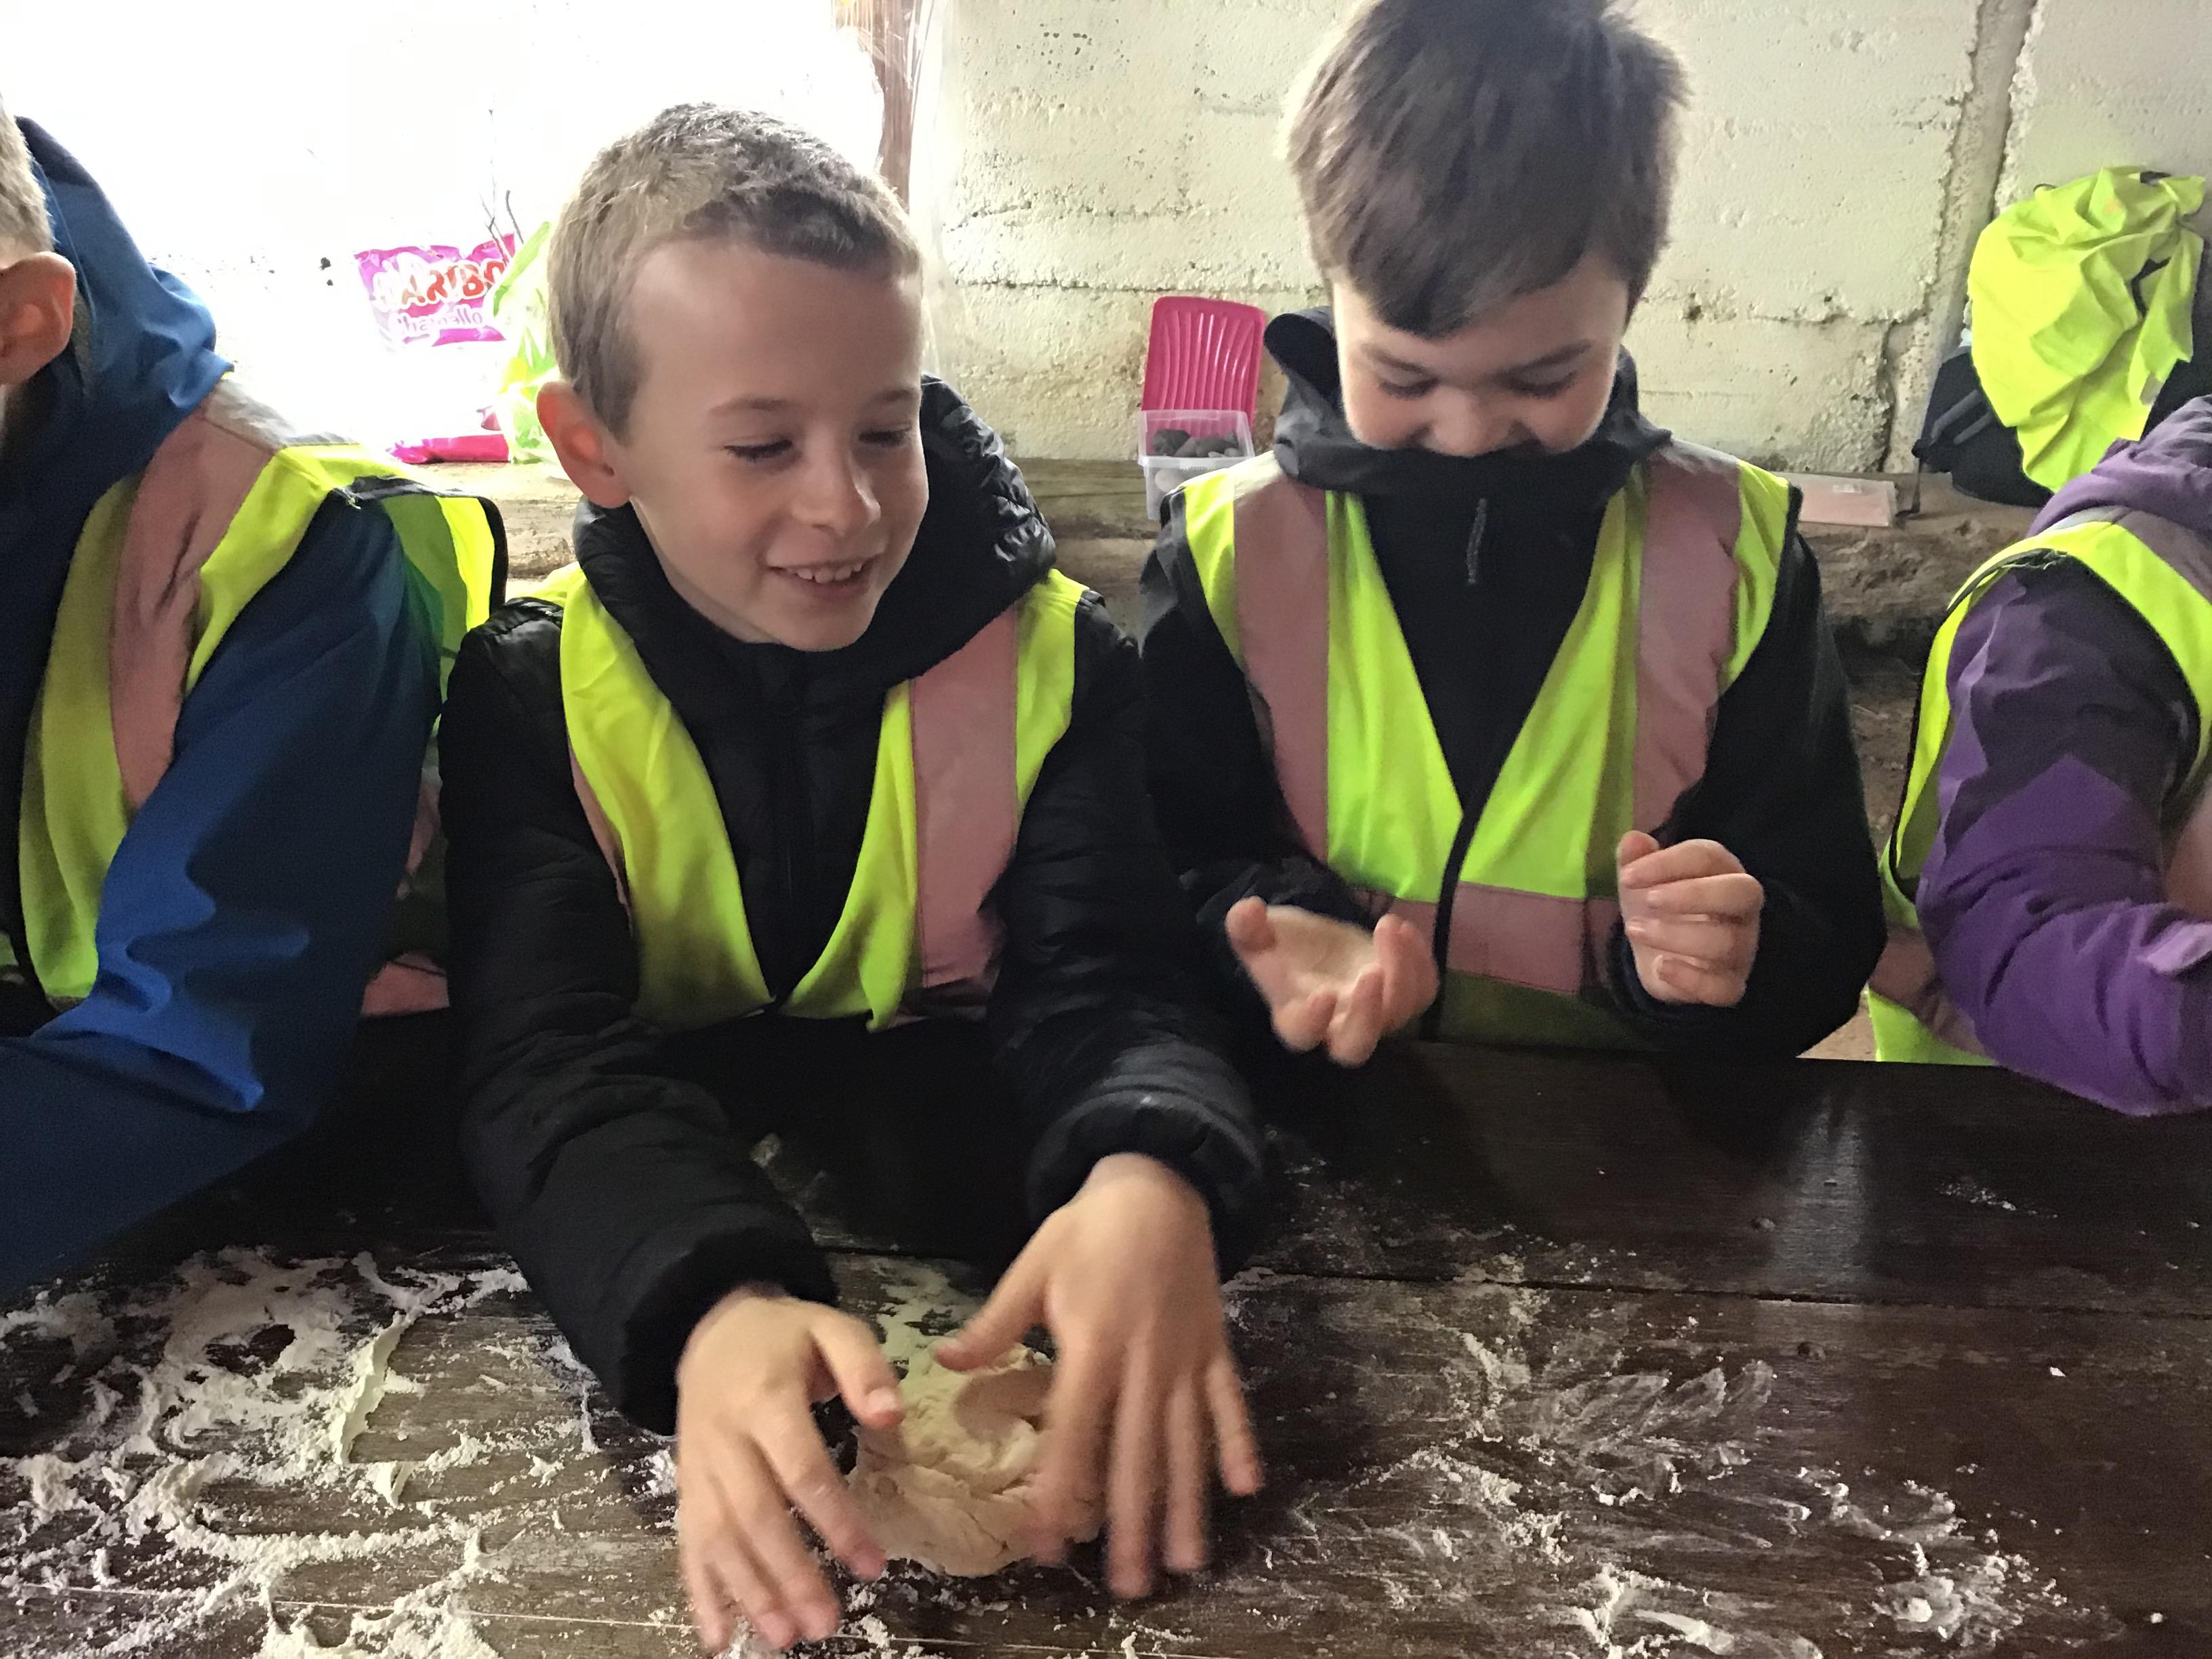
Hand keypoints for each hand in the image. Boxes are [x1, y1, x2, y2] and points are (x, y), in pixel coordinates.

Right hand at [675, 1289, 904, 1652]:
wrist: (712, 1330)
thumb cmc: (784, 1336)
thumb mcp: (832, 1327)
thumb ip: (864, 1367)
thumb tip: (891, 1415)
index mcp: (765, 1398)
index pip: (801, 1470)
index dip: (836, 1521)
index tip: (872, 1565)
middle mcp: (725, 1439)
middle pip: (756, 1516)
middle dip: (790, 1575)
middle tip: (826, 1623)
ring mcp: (699, 1468)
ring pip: (719, 1538)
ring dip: (750, 1593)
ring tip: (785, 1638)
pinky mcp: (686, 1488)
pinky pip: (688, 1544)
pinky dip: (701, 1593)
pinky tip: (718, 1637)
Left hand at [936, 1154, 1262, 1597]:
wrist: (1158, 1181)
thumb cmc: (1088, 1229)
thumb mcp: (1033, 1266)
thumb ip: (995, 1323)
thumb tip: (945, 1362)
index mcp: (1095, 1344)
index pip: (1076, 1433)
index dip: (1062, 1491)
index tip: (1050, 1544)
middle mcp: (1146, 1361)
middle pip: (1138, 1454)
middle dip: (1133, 1523)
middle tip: (1129, 1584)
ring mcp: (1187, 1357)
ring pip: (1188, 1441)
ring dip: (1188, 1502)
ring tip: (1188, 1559)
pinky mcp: (1215, 1345)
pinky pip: (1230, 1402)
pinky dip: (1240, 1442)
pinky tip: (1246, 1488)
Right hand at [1225, 897, 1437, 1064]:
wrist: (1316, 944)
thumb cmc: (1284, 946)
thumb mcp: (1258, 933)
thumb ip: (1248, 928)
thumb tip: (1247, 911)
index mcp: (1295, 1016)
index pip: (1303, 1035)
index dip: (1314, 1021)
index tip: (1322, 993)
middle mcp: (1337, 1025)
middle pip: (1356, 1048)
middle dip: (1368, 1015)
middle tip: (1371, 973)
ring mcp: (1373, 1014)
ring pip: (1399, 1014)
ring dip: (1401, 972)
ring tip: (1386, 927)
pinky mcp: (1401, 996)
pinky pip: (1422, 992)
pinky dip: (1420, 962)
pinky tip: (1400, 928)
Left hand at [1616, 832, 1762, 1006]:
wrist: (1661, 960)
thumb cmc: (1659, 909)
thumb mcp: (1643, 882)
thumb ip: (1636, 859)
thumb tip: (1632, 838)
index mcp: (1722, 872)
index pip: (1708, 856)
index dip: (1669, 862)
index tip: (1627, 876)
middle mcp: (1740, 909)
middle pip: (1740, 893)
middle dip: (1693, 893)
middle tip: (1648, 900)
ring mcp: (1741, 949)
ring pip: (1726, 941)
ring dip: (1676, 935)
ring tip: (1635, 929)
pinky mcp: (1730, 985)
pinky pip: (1723, 987)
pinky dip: (1691, 979)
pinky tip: (1660, 967)